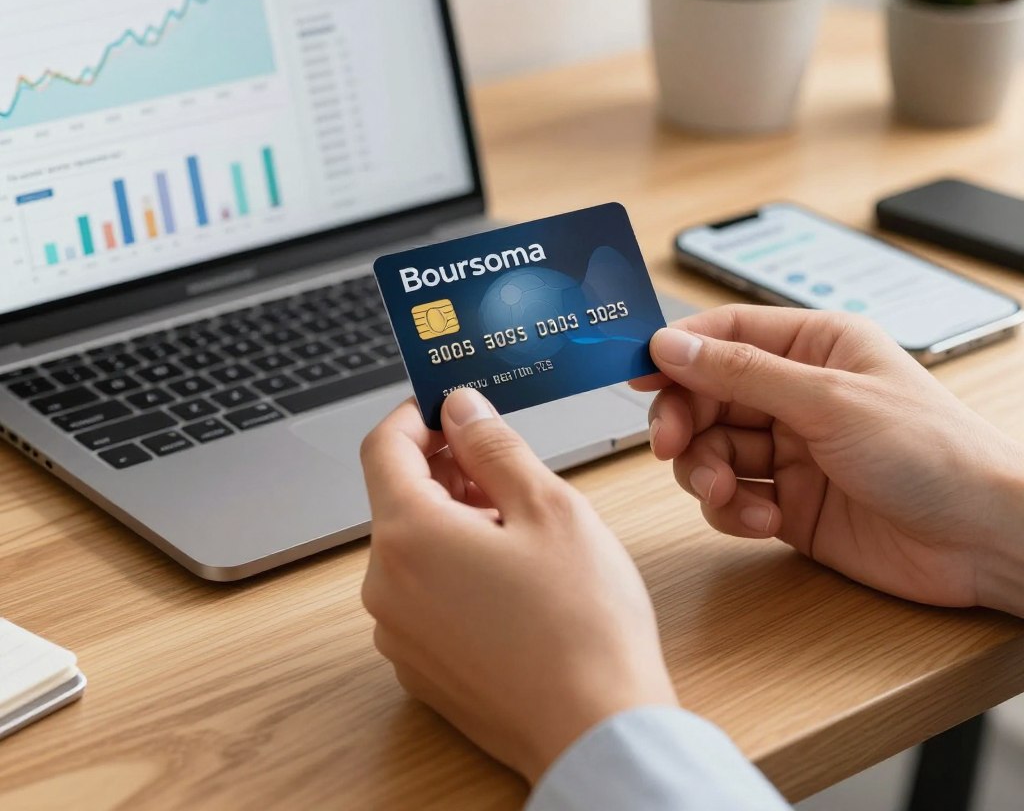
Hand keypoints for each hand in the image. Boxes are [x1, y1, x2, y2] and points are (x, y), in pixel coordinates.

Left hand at [360, 390, 677, 782]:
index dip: (417, 416)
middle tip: (509, 468)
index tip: (452, 407)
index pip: (383, 447)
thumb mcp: (547, 506)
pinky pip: (423, 593)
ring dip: (456, 519)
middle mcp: (385, 587)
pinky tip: (512, 578)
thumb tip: (460, 408)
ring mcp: (398, 633)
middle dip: (449, 471)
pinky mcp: (419, 666)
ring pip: (414, 546)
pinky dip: (454, 567)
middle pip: (400, 498)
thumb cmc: (583, 623)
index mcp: (408, 536)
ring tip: (523, 528)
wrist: (597, 732)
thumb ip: (493, 446)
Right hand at [633, 305, 1023, 616]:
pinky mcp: (789, 501)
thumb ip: (742, 373)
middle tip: (669, 444)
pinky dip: (733, 510)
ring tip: (727, 492)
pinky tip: (761, 521)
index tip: (634, 371)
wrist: (986, 541)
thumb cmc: (935, 453)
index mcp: (814, 346)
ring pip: (711, 448)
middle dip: (683, 420)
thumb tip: (672, 345)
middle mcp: (797, 394)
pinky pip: (732, 497)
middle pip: (706, 394)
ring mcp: (792, 449)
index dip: (675, 350)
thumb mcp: (828, 401)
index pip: (724, 334)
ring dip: (706, 472)